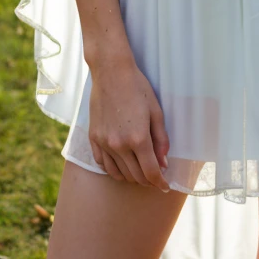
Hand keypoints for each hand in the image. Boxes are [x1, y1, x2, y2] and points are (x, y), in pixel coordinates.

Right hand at [88, 58, 171, 191]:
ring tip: (140, 173)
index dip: (160, 183)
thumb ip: (161, 139)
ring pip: (118, 173)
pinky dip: (114, 169)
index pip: (150, 172)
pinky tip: (122, 165)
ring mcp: (104, 143)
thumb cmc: (137, 88)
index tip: (165, 186)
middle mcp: (119, 145)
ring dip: (131, 177)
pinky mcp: (93, 138)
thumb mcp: (156, 111)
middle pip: (135, 176)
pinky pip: (102, 164)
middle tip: (155, 178)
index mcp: (138, 138)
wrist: (111, 72)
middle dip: (148, 181)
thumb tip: (163, 162)